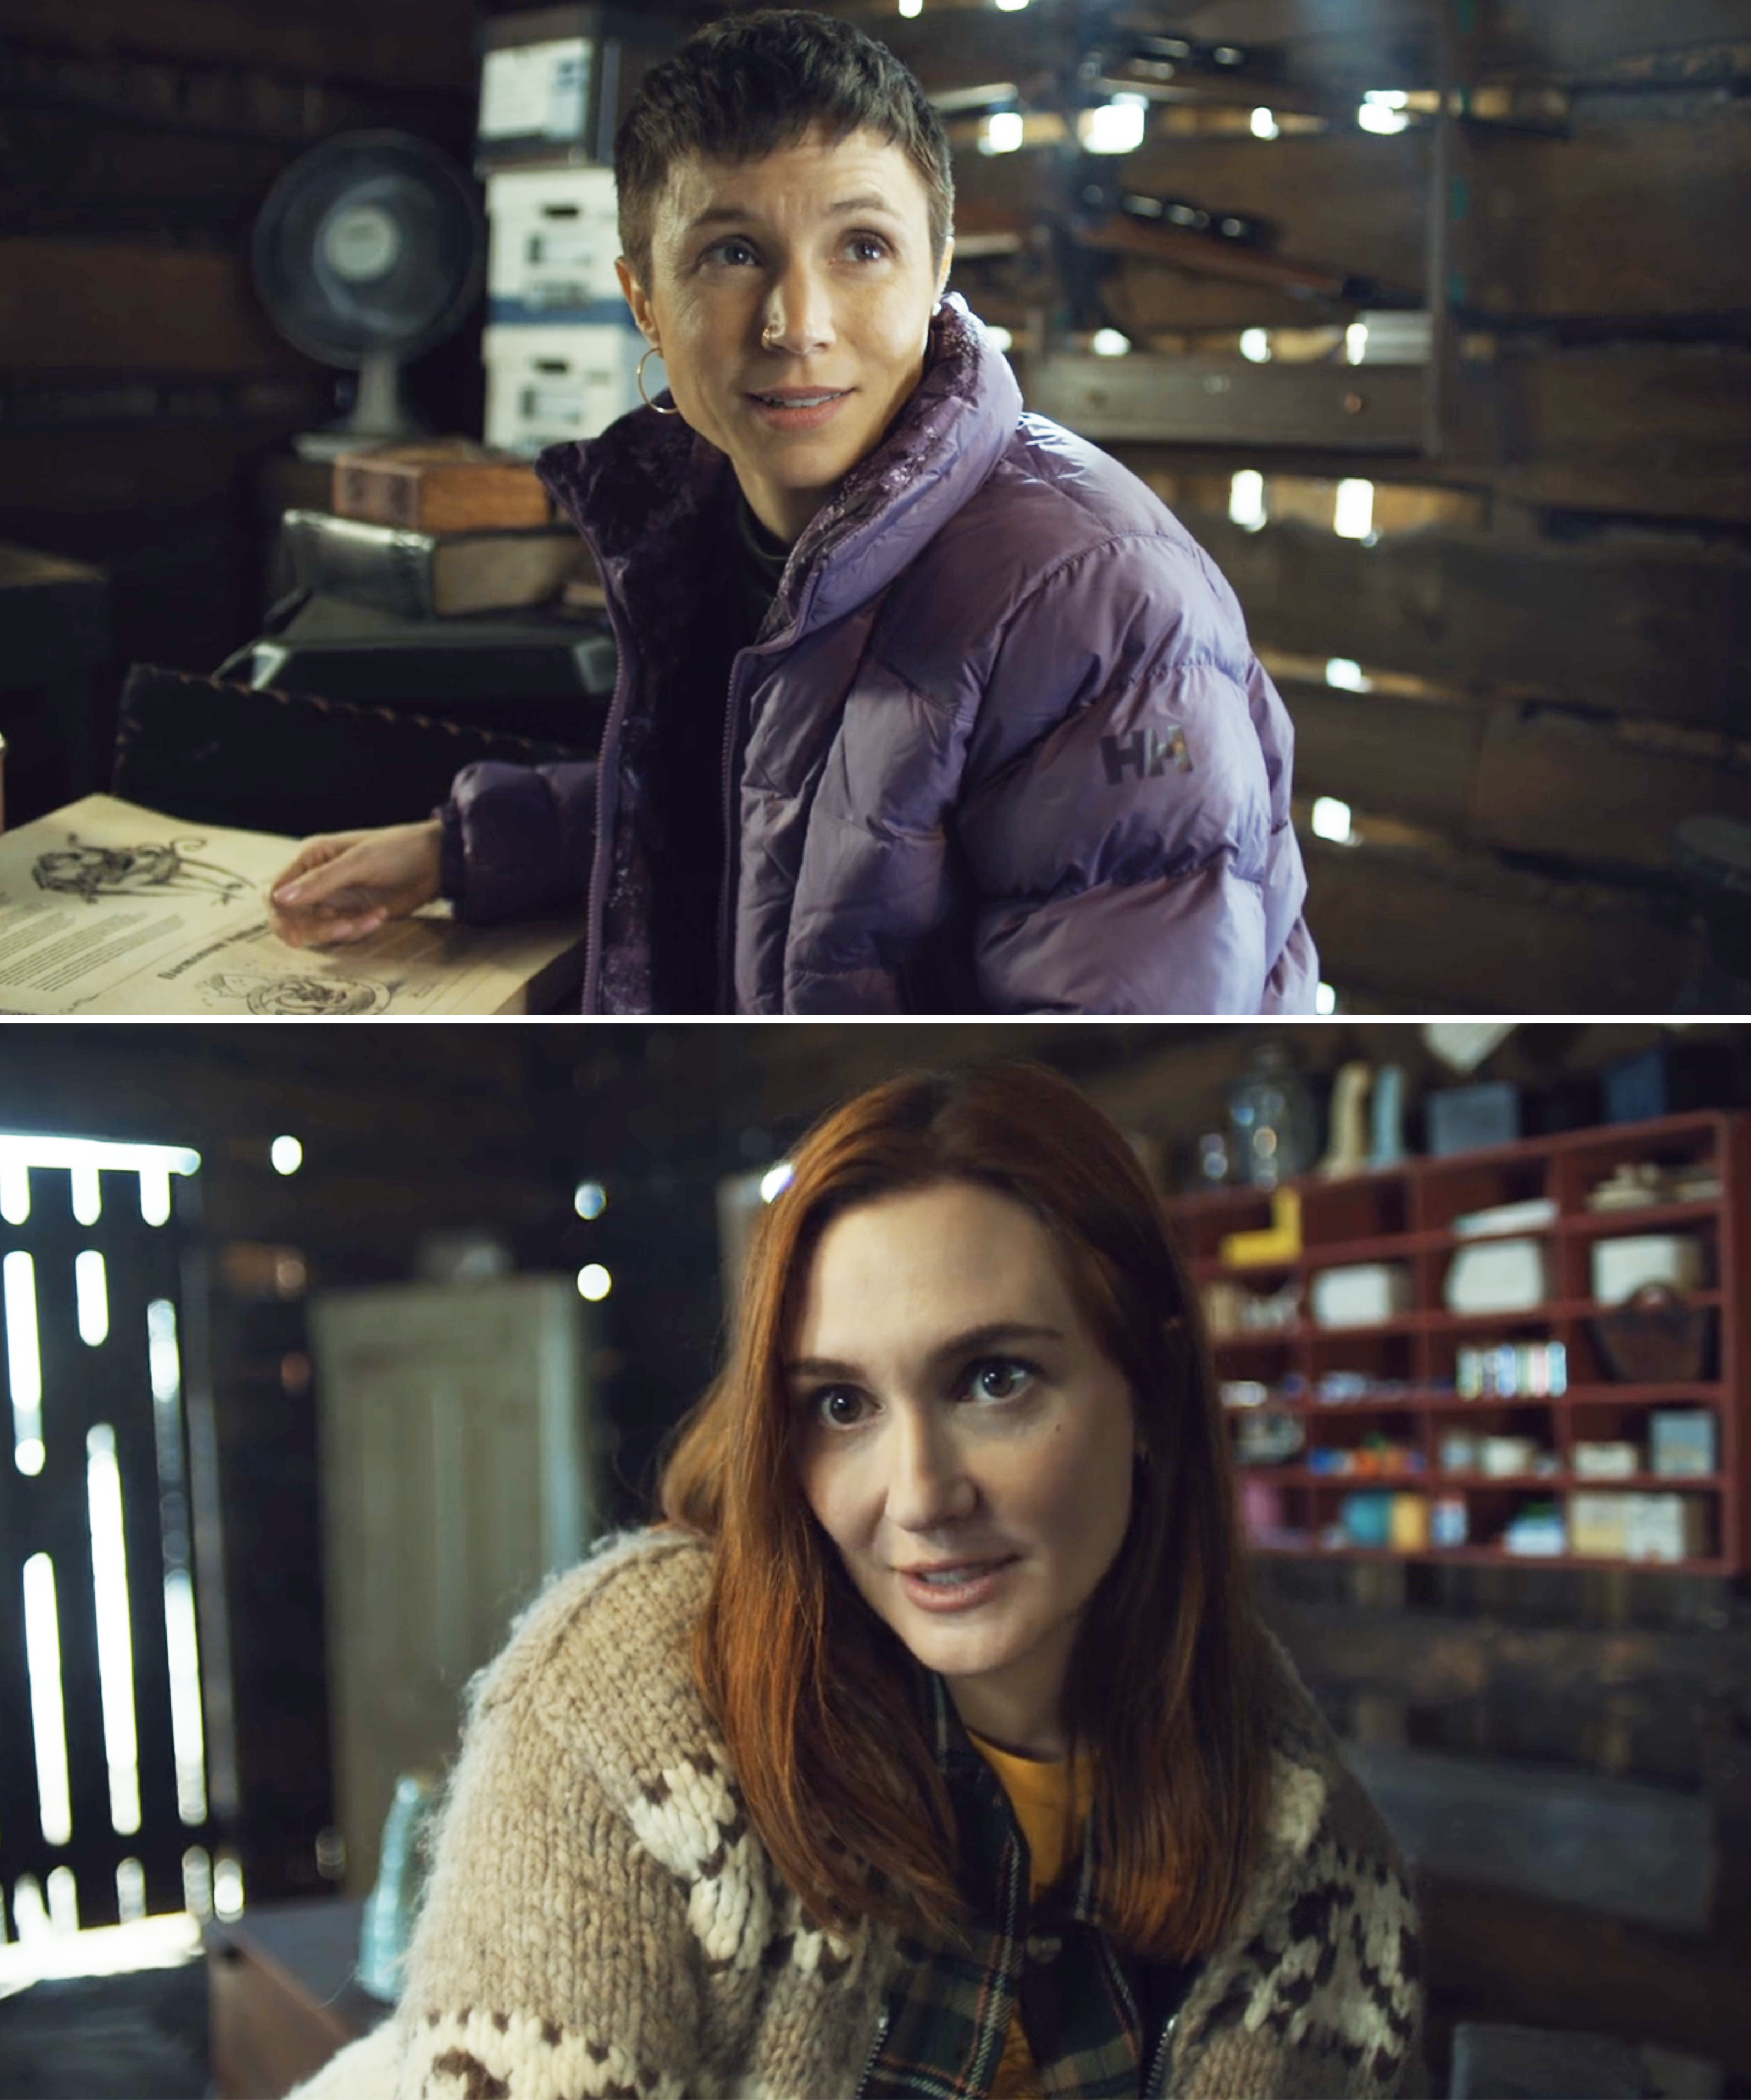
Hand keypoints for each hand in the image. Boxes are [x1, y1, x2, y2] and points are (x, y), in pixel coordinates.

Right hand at [267, 820, 443, 947]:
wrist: (436, 863)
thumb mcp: (359, 863)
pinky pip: (342, 932)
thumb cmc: (398, 851)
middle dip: (317, 929)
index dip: (280, 916)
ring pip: (318, 929)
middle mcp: (315, 879)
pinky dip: (359, 930)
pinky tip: (381, 916)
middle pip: (293, 918)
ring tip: (372, 918)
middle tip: (346, 928)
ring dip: (343, 931)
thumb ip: (320, 882)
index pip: (275, 892)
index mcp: (309, 858)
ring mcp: (334, 898)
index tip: (297, 936)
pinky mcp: (352, 913)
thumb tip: (278, 899)